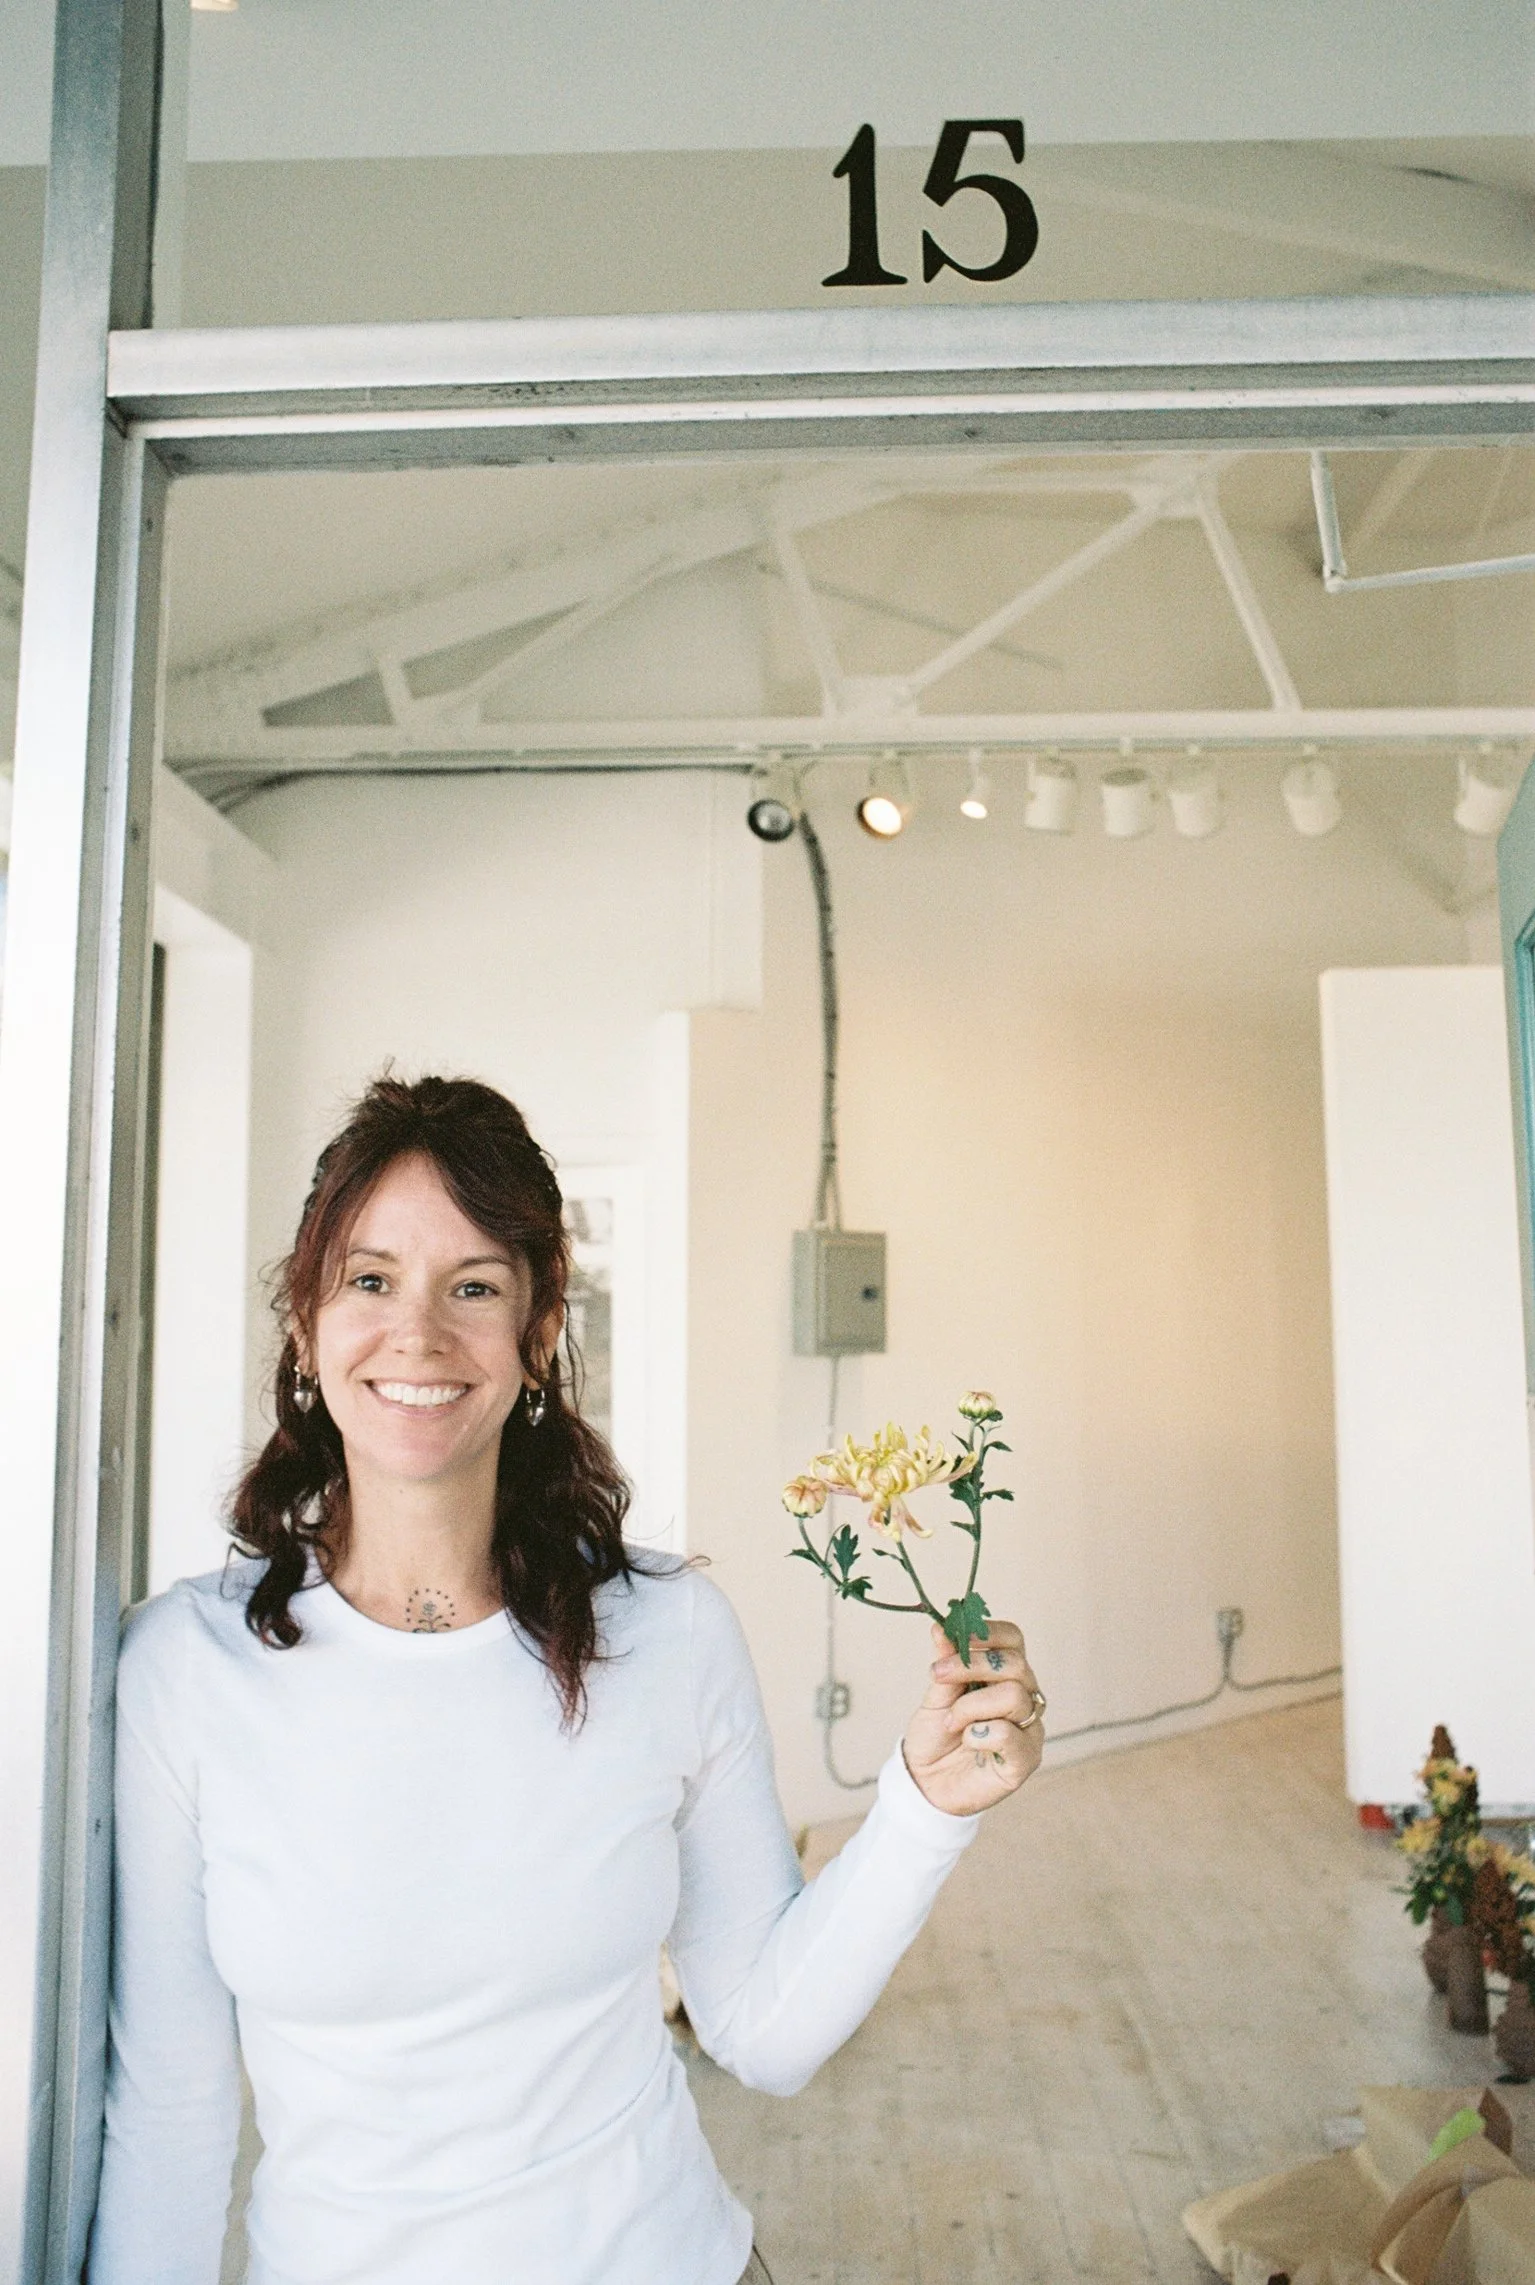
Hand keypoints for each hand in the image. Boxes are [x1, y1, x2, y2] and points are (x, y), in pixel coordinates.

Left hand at [901, 1620, 1044, 1817]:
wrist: (926, 1783)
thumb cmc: (936, 1737)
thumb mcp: (935, 1695)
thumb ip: (945, 1664)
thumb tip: (941, 1628)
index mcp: (1004, 1676)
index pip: (1013, 1640)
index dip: (988, 1633)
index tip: (956, 1637)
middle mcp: (1023, 1698)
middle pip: (1015, 1664)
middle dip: (971, 1664)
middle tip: (938, 1675)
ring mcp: (1028, 1729)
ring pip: (1014, 1696)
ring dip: (971, 1705)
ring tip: (951, 1721)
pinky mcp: (1025, 1760)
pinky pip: (1010, 1734)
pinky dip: (980, 1733)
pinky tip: (968, 1741)